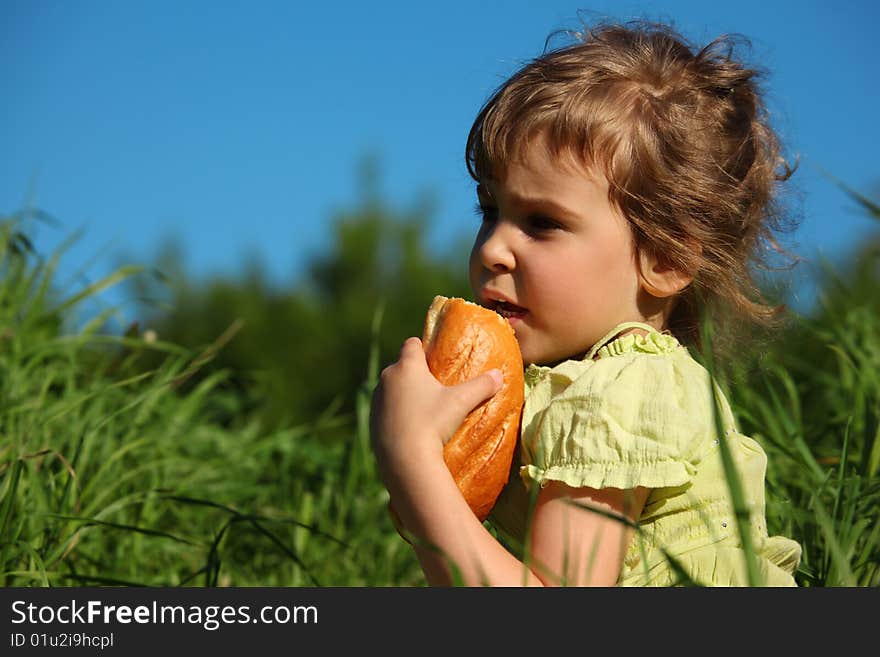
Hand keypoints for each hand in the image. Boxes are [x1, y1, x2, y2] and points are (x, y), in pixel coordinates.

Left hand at [369, 337, 502, 483]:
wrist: (405, 459)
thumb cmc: (433, 423)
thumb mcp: (461, 402)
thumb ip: (481, 386)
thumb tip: (499, 375)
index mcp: (407, 366)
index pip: (411, 344)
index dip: (421, 347)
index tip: (431, 356)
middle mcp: (387, 377)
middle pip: (401, 366)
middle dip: (414, 373)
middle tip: (433, 387)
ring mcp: (376, 399)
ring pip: (390, 389)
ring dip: (402, 394)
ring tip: (421, 409)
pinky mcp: (371, 420)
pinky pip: (384, 410)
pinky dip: (394, 414)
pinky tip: (409, 427)